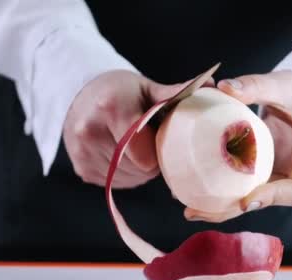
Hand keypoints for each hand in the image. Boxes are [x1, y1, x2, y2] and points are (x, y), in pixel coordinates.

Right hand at [63, 70, 183, 187]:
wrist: (79, 95)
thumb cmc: (121, 92)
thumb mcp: (147, 88)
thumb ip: (176, 93)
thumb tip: (212, 85)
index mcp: (112, 108)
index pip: (147, 153)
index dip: (161, 151)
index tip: (163, 139)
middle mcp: (91, 131)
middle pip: (140, 168)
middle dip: (152, 160)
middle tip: (151, 142)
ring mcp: (83, 153)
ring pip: (129, 178)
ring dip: (139, 169)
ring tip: (136, 147)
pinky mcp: (81, 169)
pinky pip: (115, 183)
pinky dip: (125, 174)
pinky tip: (123, 154)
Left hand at [184, 70, 291, 221]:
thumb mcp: (284, 85)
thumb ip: (257, 85)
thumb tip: (224, 87)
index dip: (273, 198)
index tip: (246, 201)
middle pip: (271, 202)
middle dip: (234, 210)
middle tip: (198, 211)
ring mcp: (285, 179)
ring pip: (256, 201)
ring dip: (224, 207)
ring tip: (190, 209)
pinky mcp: (269, 176)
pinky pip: (248, 189)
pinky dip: (224, 194)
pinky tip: (196, 194)